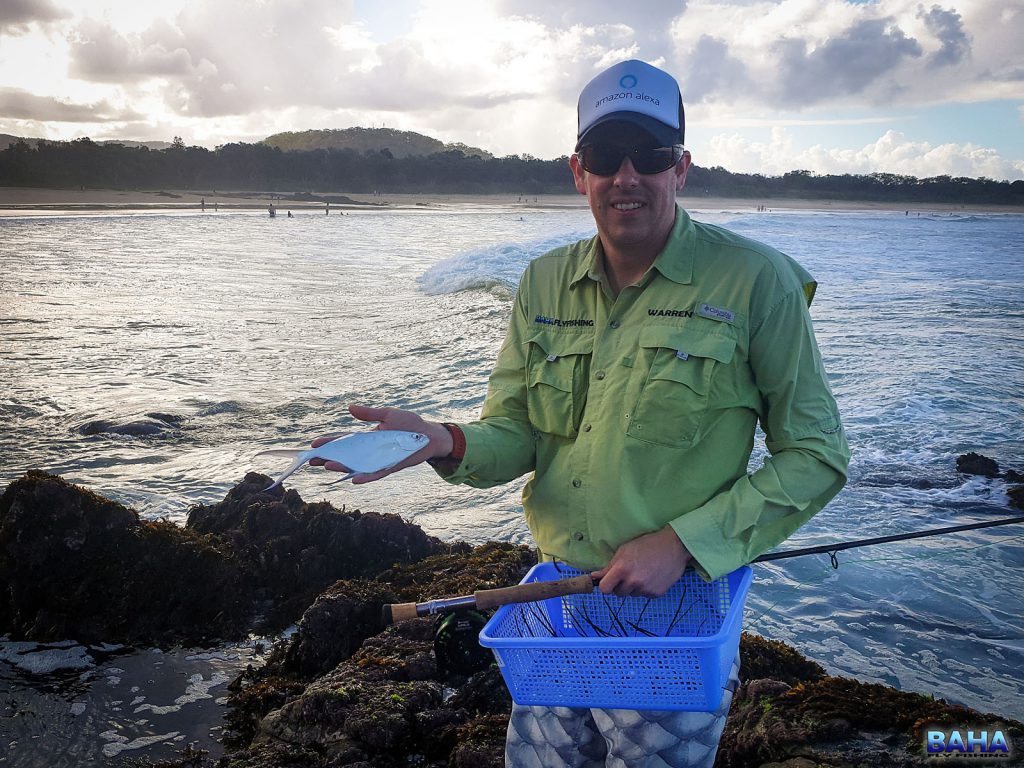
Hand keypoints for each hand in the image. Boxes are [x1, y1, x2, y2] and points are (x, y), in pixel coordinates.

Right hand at [308, 403, 453, 483]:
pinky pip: (375, 475)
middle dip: (327, 458)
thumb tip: (350, 407)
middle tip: (311, 459)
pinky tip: (353, 479)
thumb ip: (369, 414)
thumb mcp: (387, 415)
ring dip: (342, 468)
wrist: (429, 435)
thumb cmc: (409, 425)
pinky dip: (365, 477)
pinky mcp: (389, 468)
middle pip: (344, 457)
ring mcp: (378, 461)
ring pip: (355, 467)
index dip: (329, 443)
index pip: (343, 442)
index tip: (314, 445)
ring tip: (327, 465)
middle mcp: (369, 452)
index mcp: (366, 439)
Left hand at [591, 526, 691, 597]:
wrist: (674, 546)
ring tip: (643, 572)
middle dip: (620, 585)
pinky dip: (645, 588)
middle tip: (629, 573)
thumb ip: (609, 566)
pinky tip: (652, 576)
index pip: (605, 589)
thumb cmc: (647, 544)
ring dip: (633, 587)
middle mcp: (633, 581)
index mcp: (622, 569)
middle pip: (618, 593)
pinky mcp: (656, 594)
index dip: (606, 585)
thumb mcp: (624, 550)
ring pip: (631, 594)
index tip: (609, 581)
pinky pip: (644, 595)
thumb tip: (594, 576)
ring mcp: (645, 589)